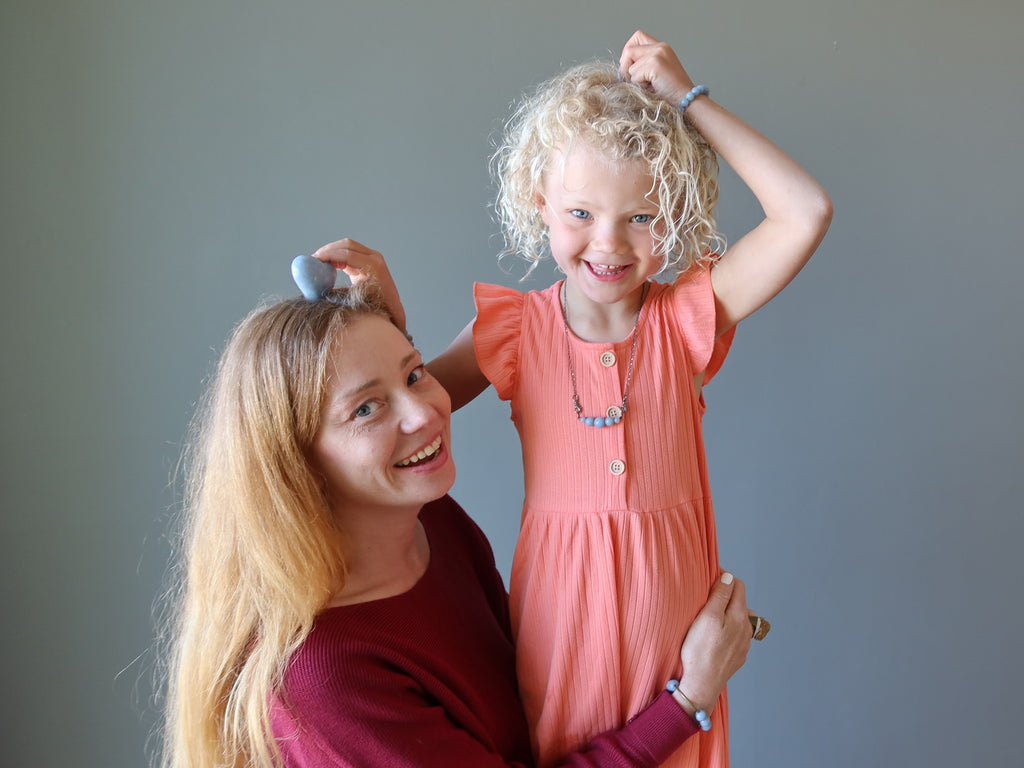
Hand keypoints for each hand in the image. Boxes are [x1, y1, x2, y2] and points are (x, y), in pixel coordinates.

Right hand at [312, 238, 406, 333]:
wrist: (392, 309)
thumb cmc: (375, 308)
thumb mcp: (354, 300)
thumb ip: (336, 293)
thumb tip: (313, 291)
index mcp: (373, 267)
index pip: (347, 254)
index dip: (329, 255)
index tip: (314, 259)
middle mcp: (375, 258)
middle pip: (347, 245)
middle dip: (328, 249)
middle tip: (313, 258)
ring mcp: (373, 257)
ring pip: (348, 246)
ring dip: (332, 251)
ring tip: (318, 261)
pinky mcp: (368, 259)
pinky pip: (350, 252)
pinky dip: (338, 255)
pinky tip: (328, 264)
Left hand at [618, 29, 693, 106]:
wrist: (686, 99)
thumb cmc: (671, 90)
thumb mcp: (657, 71)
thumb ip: (643, 62)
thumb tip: (622, 64)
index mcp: (661, 47)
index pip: (637, 36)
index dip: (629, 50)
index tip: (630, 66)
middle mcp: (659, 47)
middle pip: (629, 50)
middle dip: (626, 67)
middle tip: (636, 80)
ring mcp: (657, 54)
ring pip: (629, 66)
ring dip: (635, 80)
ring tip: (650, 85)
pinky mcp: (654, 64)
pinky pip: (634, 76)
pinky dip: (639, 86)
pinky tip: (652, 88)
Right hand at [676, 572, 751, 713]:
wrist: (701, 685)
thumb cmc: (700, 650)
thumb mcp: (707, 617)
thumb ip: (720, 595)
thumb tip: (728, 576)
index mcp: (740, 615)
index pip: (737, 585)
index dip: (723, 579)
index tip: (708, 581)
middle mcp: (747, 629)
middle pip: (739, 602)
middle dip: (725, 596)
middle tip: (705, 601)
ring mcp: (744, 644)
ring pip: (739, 619)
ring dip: (727, 614)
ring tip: (710, 619)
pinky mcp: (738, 656)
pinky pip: (736, 636)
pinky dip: (727, 630)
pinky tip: (714, 637)